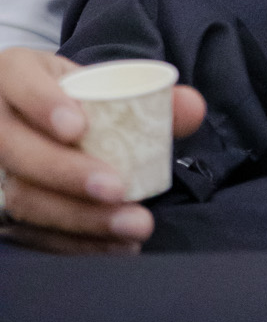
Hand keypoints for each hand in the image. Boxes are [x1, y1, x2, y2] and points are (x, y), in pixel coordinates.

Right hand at [0, 47, 205, 254]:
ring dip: (78, 217)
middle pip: (16, 150)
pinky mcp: (2, 206)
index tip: (78, 127)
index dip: (43, 105)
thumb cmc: (71, 97)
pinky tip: (113, 246)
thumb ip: (147, 93)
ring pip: (21, 196)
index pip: (19, 84)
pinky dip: (73, 242)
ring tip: (131, 224)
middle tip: (118, 188)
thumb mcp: (97, 82)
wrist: (37, 120)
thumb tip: (192, 108)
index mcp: (14, 75)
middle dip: (67, 173)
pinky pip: (30, 231)